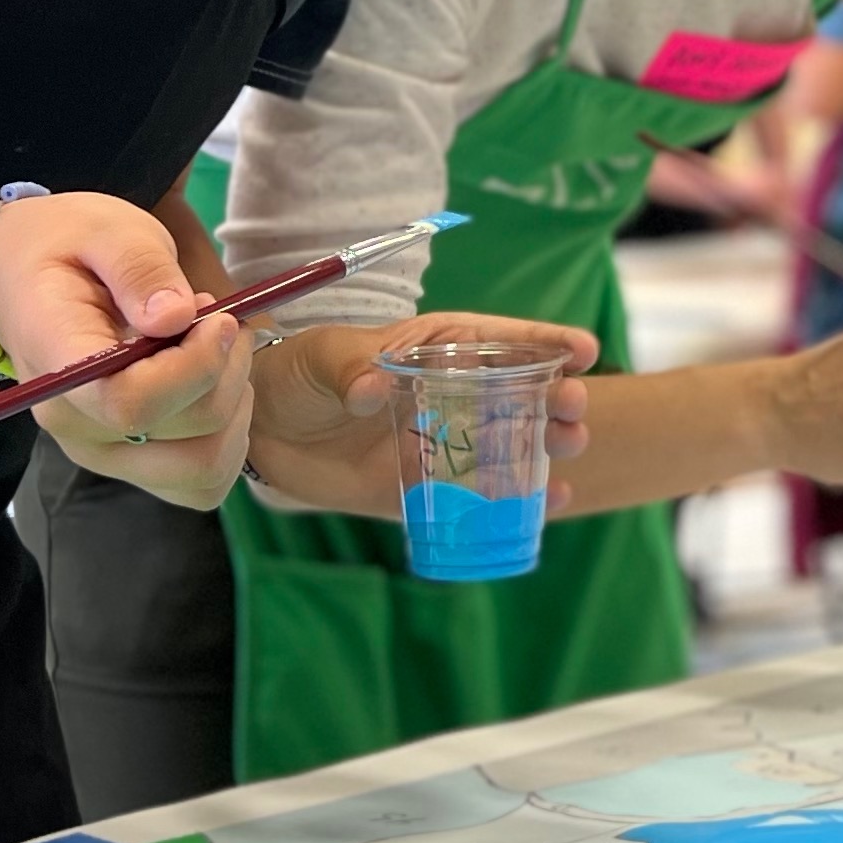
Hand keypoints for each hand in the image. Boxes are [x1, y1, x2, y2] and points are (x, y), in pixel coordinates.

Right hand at [0, 191, 254, 510]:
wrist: (22, 274)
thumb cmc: (65, 246)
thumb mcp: (107, 229)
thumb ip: (140, 268)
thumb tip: (176, 317)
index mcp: (59, 365)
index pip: (132, 404)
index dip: (196, 368)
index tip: (218, 318)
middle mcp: (74, 424)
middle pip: (187, 431)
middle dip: (227, 369)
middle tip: (218, 317)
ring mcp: (100, 451)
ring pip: (204, 466)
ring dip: (234, 405)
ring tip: (214, 349)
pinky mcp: (128, 462)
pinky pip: (200, 482)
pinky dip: (228, 437)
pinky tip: (215, 385)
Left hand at [246, 311, 599, 518]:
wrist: (260, 429)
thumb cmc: (297, 375)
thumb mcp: (323, 357)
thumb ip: (351, 367)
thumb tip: (375, 387)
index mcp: (436, 348)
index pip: (500, 341)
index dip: (545, 341)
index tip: (583, 349)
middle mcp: (451, 395)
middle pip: (521, 393)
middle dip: (557, 397)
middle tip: (574, 408)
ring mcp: (443, 443)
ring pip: (511, 444)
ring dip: (548, 444)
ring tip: (569, 446)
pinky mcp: (424, 489)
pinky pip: (478, 499)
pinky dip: (517, 501)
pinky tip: (551, 502)